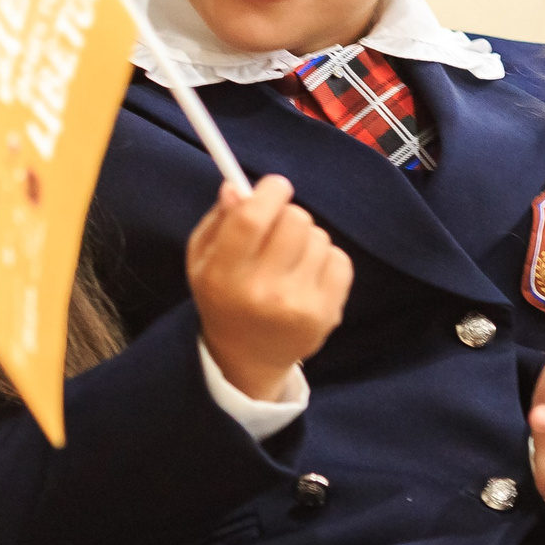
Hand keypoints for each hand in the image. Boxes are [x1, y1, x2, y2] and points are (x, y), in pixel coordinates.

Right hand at [187, 175, 350, 402]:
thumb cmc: (224, 297)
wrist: (247, 358)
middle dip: (287, 214)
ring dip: (305, 240)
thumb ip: (219, 220)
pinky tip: (307, 276)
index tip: (274, 187)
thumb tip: (237, 187)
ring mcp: (299, 305)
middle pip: (295, 219)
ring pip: (319, 237)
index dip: (269, 192)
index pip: (252, 219)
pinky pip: (339, 259)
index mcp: (225, 276)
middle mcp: (263, 292)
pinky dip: (325, 260)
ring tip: (289, 260)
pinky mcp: (327, 313)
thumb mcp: (204, 260)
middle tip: (277, 229)